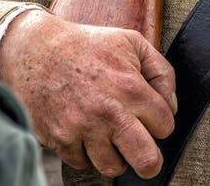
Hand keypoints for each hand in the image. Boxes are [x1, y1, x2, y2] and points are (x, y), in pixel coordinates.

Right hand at [0, 9, 175, 179]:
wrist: (37, 50)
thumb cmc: (89, 45)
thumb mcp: (133, 42)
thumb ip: (162, 71)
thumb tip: (171, 106)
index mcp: (131, 88)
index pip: (165, 125)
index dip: (161, 123)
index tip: (151, 118)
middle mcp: (109, 112)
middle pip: (146, 160)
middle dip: (151, 162)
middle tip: (146, 156)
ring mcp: (83, 129)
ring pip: (113, 167)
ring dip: (116, 156)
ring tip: (111, 137)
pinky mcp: (60, 140)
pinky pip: (83, 164)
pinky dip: (86, 152)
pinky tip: (85, 132)